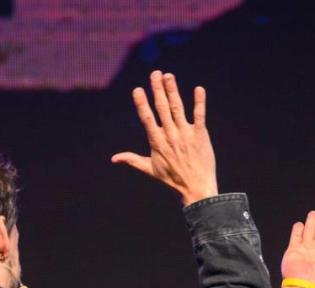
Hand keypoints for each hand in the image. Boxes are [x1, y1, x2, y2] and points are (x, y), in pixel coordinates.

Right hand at [111, 70, 216, 205]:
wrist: (196, 188)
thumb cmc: (173, 179)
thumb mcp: (150, 170)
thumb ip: (132, 160)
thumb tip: (114, 158)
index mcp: (157, 142)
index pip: (147, 118)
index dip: (142, 103)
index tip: (138, 89)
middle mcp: (170, 135)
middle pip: (162, 108)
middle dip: (158, 89)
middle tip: (155, 73)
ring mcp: (186, 134)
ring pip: (178, 108)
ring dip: (173, 91)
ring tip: (169, 76)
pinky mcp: (200, 135)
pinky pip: (200, 115)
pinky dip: (199, 102)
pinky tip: (199, 89)